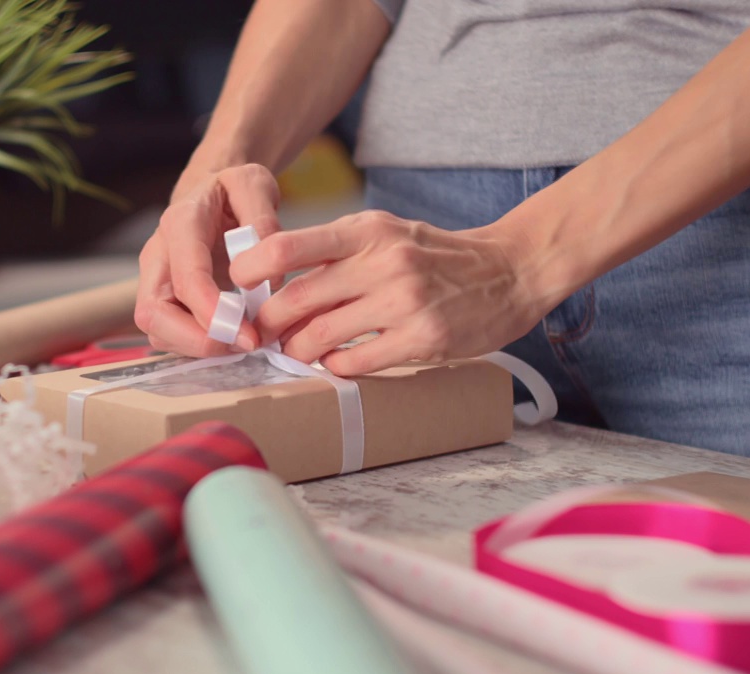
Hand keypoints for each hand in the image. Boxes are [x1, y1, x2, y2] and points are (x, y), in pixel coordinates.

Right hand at [135, 164, 281, 355]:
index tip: (248, 334)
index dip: (213, 312)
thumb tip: (269, 274)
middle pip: (153, 314)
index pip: (185, 278)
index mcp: (180, 223)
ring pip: (158, 331)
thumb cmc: (232, 192)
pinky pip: (170, 335)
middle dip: (197, 340)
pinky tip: (233, 337)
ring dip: (199, 346)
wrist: (212, 194)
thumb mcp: (255, 185)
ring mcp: (155, 280)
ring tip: (243, 341)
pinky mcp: (163, 299)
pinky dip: (200, 345)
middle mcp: (158, 254)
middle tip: (243, 345)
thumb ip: (264, 220)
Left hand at [229, 211, 545, 375]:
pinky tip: (337, 362)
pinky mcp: (422, 339)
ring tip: (298, 350)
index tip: (238, 286)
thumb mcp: (387, 233)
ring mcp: (404, 302)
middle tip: (265, 332)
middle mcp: (383, 263)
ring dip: (298, 350)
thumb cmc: (436, 255)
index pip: (288, 246)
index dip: (250, 269)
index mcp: (368, 230)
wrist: (510, 271)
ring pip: (320, 336)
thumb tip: (277, 281)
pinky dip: (335, 366)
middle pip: (295, 300)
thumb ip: (337, 252)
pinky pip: (356, 362)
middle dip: (270, 323)